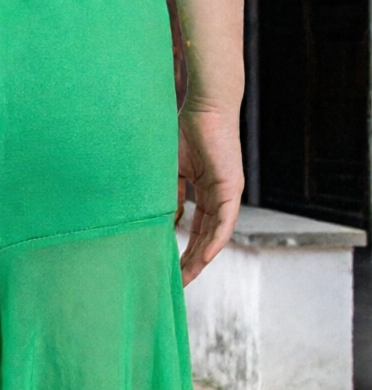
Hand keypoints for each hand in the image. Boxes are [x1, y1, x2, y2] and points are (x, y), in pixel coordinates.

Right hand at [178, 101, 242, 283]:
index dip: (183, 248)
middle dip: (191, 261)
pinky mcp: (231, 188)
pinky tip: (204, 257)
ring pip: (216, 234)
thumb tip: (159, 219)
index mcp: (206, 191)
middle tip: (176, 282)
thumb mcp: (170, 170)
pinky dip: (215, 241)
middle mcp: (220, 196)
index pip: (196, 227)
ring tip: (186, 276)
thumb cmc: (185, 131)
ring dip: (202, 257)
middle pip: (206, 237)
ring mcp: (227, 193)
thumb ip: (169, 193)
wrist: (205, 107)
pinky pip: (224, 221)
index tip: (168, 267)